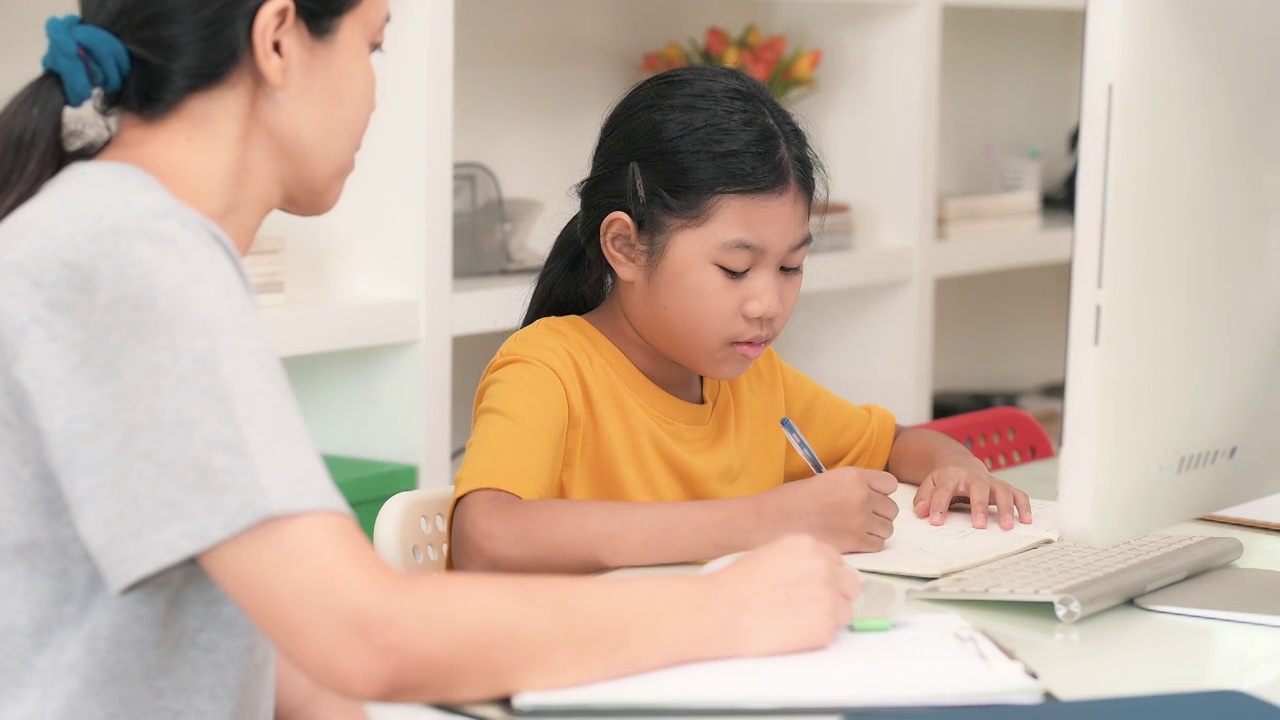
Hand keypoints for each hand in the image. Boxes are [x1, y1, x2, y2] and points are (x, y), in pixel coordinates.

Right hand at [704, 534, 860, 655]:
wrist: (721, 613)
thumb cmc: (733, 587)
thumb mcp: (766, 555)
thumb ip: (797, 562)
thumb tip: (809, 578)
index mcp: (807, 545)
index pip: (836, 561)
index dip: (826, 577)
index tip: (815, 587)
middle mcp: (824, 567)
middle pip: (850, 583)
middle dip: (836, 595)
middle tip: (812, 606)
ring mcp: (828, 596)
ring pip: (845, 610)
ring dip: (828, 617)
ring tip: (797, 622)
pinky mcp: (826, 626)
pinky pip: (833, 632)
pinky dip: (817, 635)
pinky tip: (792, 632)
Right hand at [768, 466, 898, 552]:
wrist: (775, 520)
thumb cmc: (793, 500)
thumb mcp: (827, 480)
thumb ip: (852, 486)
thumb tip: (870, 497)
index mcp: (854, 476)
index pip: (890, 484)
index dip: (881, 492)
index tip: (870, 497)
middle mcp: (862, 496)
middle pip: (891, 509)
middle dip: (879, 514)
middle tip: (860, 518)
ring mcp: (861, 520)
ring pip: (887, 528)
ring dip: (875, 531)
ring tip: (855, 531)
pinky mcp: (856, 542)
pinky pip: (878, 545)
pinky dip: (868, 545)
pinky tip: (851, 541)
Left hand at [912, 455, 1031, 529]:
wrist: (959, 463)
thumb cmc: (945, 478)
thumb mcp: (929, 484)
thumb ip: (924, 498)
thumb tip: (922, 512)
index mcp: (951, 475)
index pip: (944, 490)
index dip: (939, 505)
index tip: (936, 522)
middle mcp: (974, 476)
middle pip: (979, 487)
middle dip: (979, 506)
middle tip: (979, 525)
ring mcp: (991, 481)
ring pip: (1003, 490)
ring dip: (1006, 508)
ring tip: (1007, 526)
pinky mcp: (1003, 486)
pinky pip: (1018, 494)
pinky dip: (1024, 506)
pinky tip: (1026, 520)